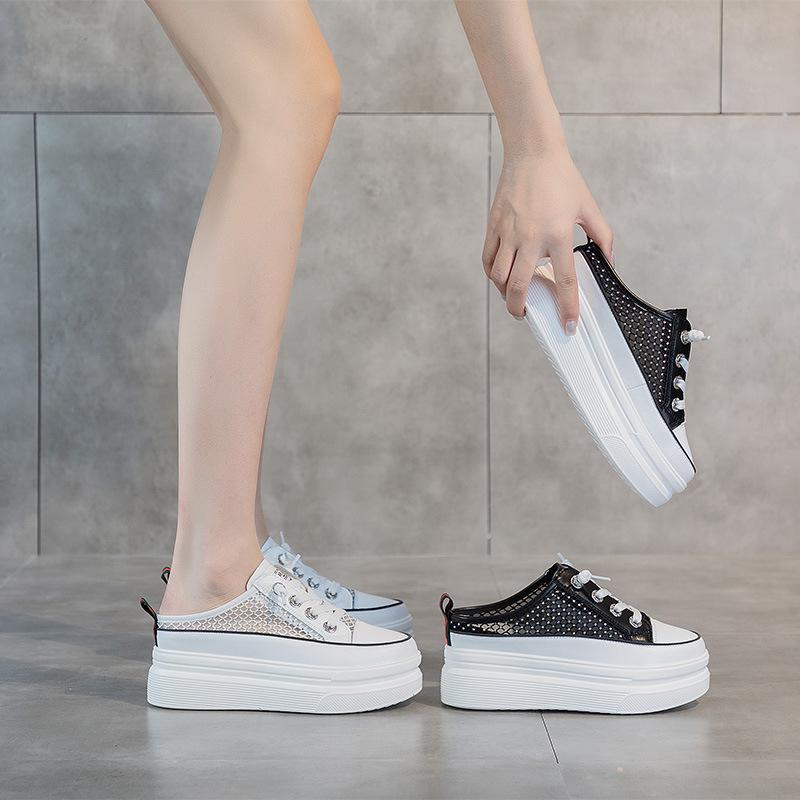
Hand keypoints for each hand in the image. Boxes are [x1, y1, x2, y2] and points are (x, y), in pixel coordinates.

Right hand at [482, 145, 612, 331]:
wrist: (533, 153)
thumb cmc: (562, 179)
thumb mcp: (588, 207)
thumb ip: (602, 237)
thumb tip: (609, 261)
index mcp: (558, 234)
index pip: (564, 281)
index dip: (567, 307)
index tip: (568, 326)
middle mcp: (531, 237)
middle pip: (521, 286)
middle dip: (521, 309)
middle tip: (525, 316)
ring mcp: (509, 232)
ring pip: (499, 276)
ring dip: (505, 292)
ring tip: (513, 296)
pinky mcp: (493, 226)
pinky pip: (487, 259)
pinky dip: (492, 273)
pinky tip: (500, 277)